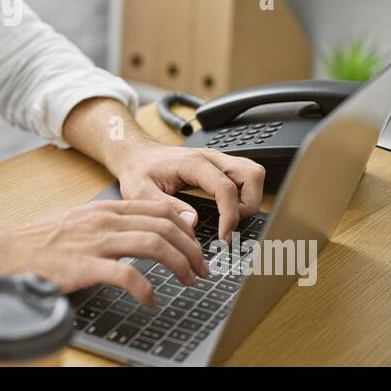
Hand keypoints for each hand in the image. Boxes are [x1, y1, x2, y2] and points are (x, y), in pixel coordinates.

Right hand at [0, 200, 209, 305]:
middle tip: (201, 268)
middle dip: (191, 248)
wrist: (5, 251)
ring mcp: (95, 242)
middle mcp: (104, 220)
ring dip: (179, 264)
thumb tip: (142, 232)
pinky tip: (151, 300)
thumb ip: (110, 224)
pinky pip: (127, 276)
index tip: (197, 245)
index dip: (186, 227)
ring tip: (188, 281)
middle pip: (164, 225)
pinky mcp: (84, 266)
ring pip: (154, 244)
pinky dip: (146, 289)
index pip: (159, 209)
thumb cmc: (40, 242)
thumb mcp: (80, 222)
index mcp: (105, 208)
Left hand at [111, 138, 264, 240]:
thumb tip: (193, 221)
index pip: (226, 187)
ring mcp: (219, 160)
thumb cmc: (138, 170)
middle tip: (228, 226)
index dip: (230, 215)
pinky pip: (245, 177)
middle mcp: (211, 158)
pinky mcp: (220, 166)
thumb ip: (167, 206)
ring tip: (230, 218)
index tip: (223, 236)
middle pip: (252, 175)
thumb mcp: (140, 192)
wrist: (136, 155)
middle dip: (248, 206)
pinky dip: (245, 195)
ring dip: (250, 199)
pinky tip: (228, 210)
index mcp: (193, 163)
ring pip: (254, 174)